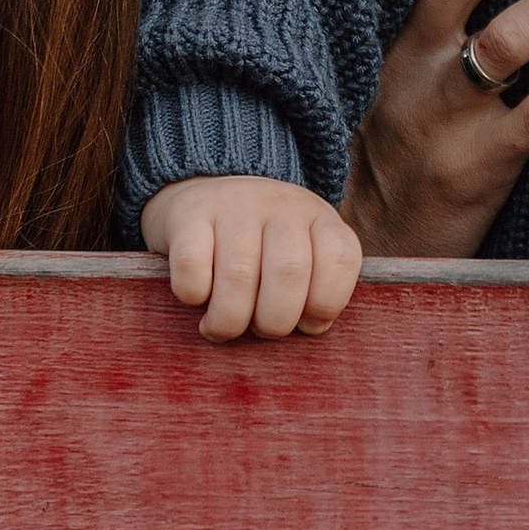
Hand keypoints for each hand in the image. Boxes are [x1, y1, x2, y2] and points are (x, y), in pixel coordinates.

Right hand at [142, 176, 363, 342]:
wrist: (205, 200)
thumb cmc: (261, 251)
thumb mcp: (303, 258)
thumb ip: (316, 292)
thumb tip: (312, 328)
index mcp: (319, 218)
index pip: (339, 258)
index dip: (325, 303)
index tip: (306, 324)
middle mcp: (281, 204)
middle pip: (288, 272)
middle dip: (274, 321)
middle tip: (259, 329)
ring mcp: (234, 204)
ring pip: (238, 275)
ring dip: (229, 320)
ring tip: (222, 326)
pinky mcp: (188, 213)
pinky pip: (192, 266)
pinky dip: (194, 295)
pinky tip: (198, 297)